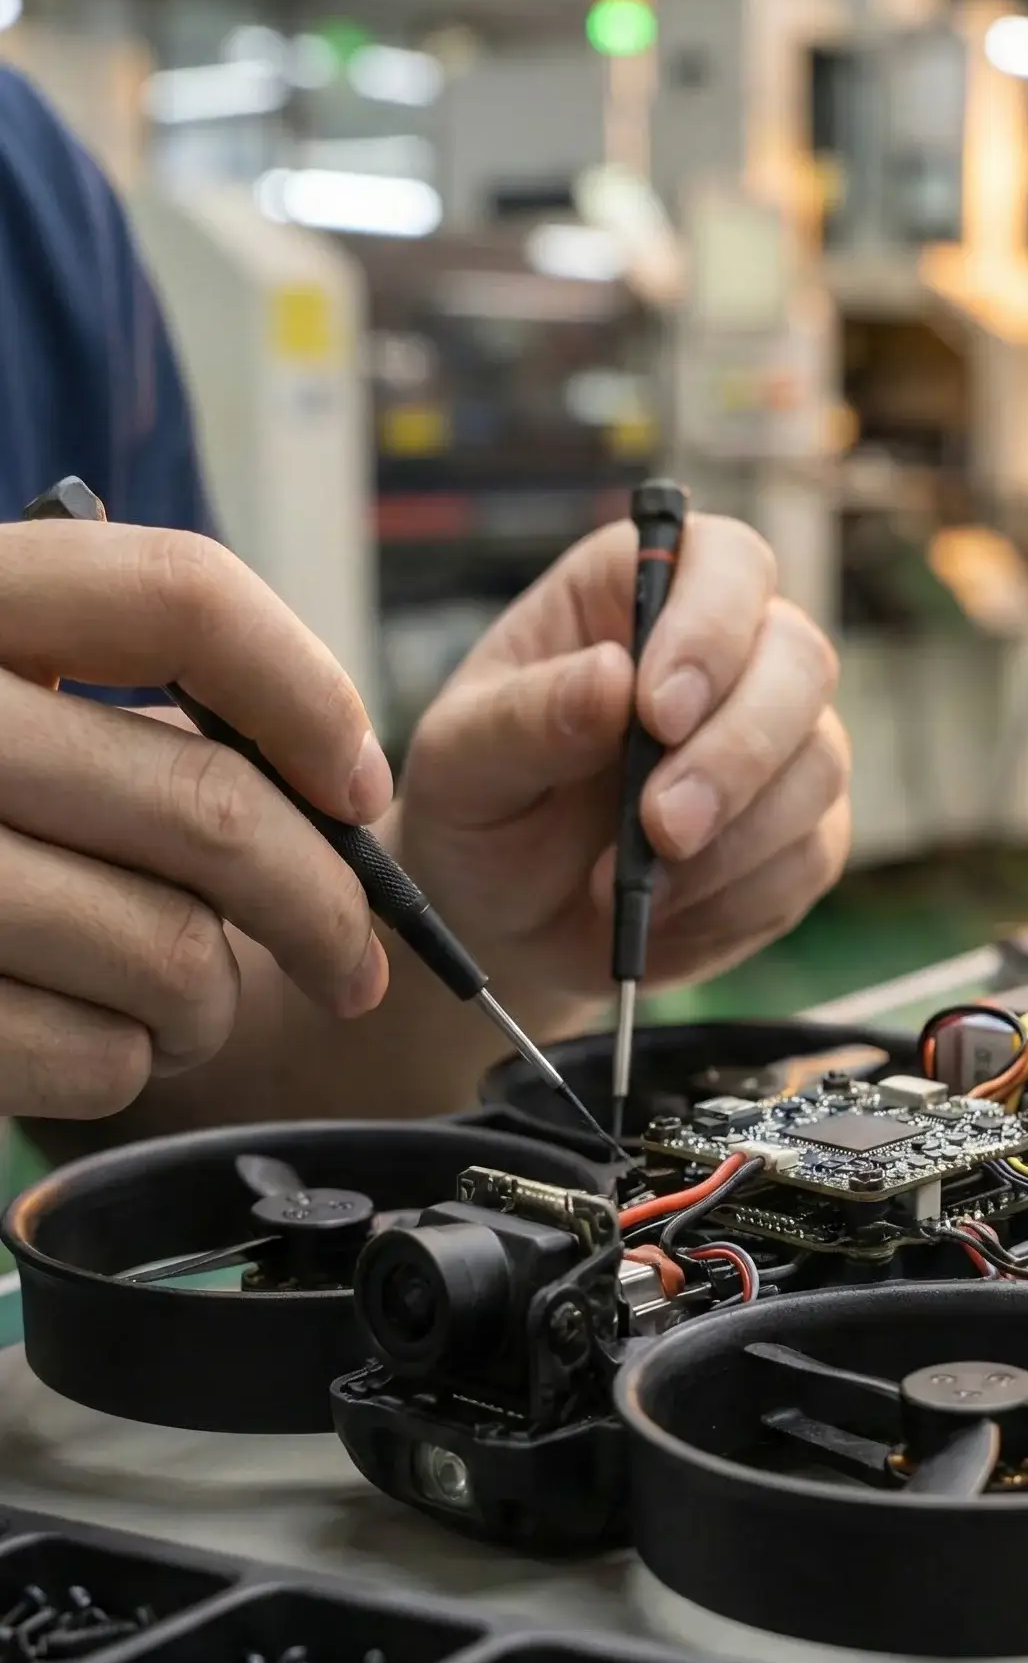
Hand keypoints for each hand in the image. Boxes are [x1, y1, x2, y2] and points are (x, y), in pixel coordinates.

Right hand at [0, 521, 390, 1119]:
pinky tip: (87, 1034)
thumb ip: (157, 706)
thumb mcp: (33, 715)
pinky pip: (103, 1057)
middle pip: (212, 806)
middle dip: (321, 905)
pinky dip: (126, 1064)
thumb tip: (341, 793)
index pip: (180, 598)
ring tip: (176, 999)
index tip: (358, 788)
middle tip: (350, 957)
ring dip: (213, 1003)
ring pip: (177, 951)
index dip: (307, 696)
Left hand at [396, 515, 850, 1016]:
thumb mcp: (462, 761)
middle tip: (662, 827)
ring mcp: (778, 743)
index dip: (712, 627)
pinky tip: (665, 912)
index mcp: (640, 595)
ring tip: (634, 887)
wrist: (505, 921)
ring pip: (819, 764)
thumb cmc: (481, 810)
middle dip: (737, 752)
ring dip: (733, 839)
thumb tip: (610, 678)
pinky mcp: (801, 831)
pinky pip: (810, 856)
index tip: (659, 712)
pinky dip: (735, 897)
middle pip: (801, 660)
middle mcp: (730, 654)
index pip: (725, 562)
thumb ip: (527, 718)